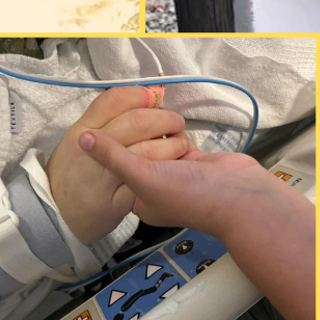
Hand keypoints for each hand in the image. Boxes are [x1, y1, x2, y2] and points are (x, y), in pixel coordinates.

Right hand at [46, 87, 192, 243]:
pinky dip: (163, 168)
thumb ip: (100, 123)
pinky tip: (173, 165)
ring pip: (144, 149)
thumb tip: (136, 99)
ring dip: (169, 143)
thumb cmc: (68, 174)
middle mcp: (89, 149)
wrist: (53, 215)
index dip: (140, 95)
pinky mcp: (115, 201)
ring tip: (179, 142)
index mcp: (80, 129)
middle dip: (163, 118)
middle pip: (135, 122)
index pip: (113, 101)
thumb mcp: (75, 141)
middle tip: (175, 121)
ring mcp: (102, 177)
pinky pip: (146, 180)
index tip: (156, 95)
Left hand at [76, 129, 276, 236]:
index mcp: (139, 198)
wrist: (238, 196)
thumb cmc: (187, 194)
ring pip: (158, 143)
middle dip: (140, 136)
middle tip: (138, 120)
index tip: (109, 128)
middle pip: (138, 153)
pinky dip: (179, 134)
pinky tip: (179, 129)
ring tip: (161, 125)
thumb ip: (114, 157)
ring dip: (161, 132)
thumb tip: (81, 139)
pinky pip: (178, 141)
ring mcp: (176, 174)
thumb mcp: (143, 177)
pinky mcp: (195, 161)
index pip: (118, 168)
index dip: (114, 147)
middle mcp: (156, 186)